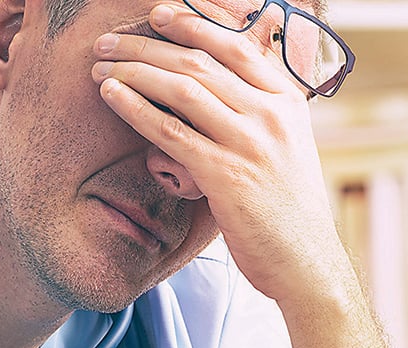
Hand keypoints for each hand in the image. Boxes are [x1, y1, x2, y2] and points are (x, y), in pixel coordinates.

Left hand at [91, 4, 350, 301]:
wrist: (306, 262)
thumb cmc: (288, 207)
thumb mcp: (285, 145)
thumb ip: (257, 111)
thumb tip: (216, 84)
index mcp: (288, 100)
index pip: (237, 43)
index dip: (193, 22)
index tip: (158, 13)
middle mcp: (271, 114)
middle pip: (200, 61)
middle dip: (148, 45)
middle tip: (109, 40)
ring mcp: (250, 143)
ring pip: (182, 88)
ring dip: (134, 71)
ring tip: (100, 65)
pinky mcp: (226, 175)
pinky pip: (171, 131)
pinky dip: (136, 108)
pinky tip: (112, 95)